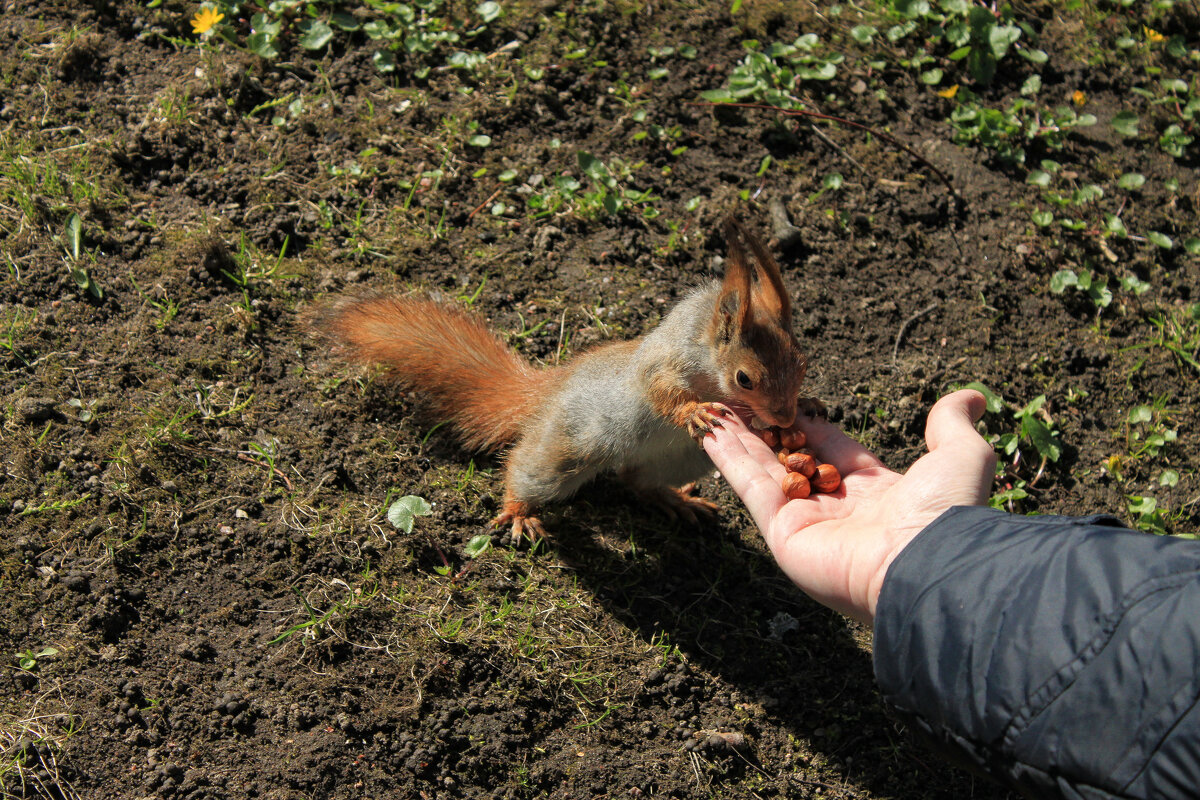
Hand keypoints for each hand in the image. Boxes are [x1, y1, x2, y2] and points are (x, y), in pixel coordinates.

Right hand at [703, 390, 995, 624]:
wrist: (926, 565)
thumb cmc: (945, 512)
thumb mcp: (960, 455)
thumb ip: (952, 424)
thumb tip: (971, 397)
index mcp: (875, 490)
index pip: (831, 447)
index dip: (807, 421)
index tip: (784, 397)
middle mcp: (836, 507)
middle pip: (790, 457)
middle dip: (763, 429)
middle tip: (737, 400)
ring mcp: (805, 521)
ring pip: (763, 469)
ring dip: (737, 439)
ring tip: (711, 408)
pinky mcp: (781, 533)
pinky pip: (749, 487)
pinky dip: (727, 459)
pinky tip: (707, 430)